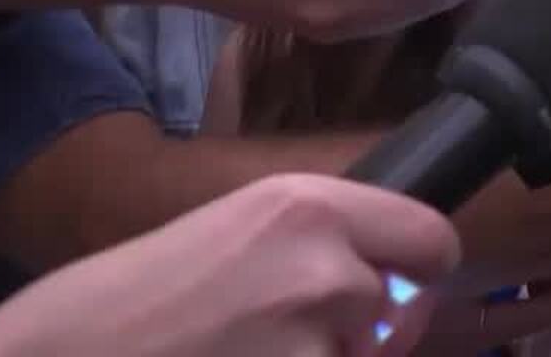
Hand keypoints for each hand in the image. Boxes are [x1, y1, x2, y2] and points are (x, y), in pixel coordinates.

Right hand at [0, 174, 457, 356]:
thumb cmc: (118, 307)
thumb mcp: (230, 236)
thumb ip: (316, 245)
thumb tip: (384, 276)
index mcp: (306, 207)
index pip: (433, 240)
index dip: (415, 272)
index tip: (392, 288)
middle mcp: (325, 269)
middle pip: (397, 316)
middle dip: (356, 334)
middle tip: (277, 339)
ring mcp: (311, 345)